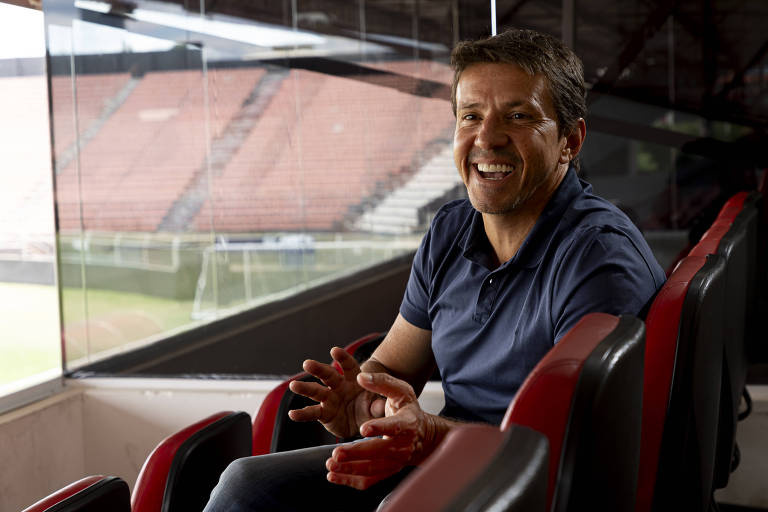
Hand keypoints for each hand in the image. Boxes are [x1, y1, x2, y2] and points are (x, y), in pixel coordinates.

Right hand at [288, 347, 385, 438]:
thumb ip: (378, 405)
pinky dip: (302, 414)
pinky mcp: (325, 413)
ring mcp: (330, 399)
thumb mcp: (379, 406)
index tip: (335, 351)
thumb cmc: (373, 408)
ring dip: (305, 388)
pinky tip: (293, 414)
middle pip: (328, 375)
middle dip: (318, 369)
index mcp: (354, 379)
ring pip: (316, 391)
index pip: (348, 366)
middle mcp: (339, 386)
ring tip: (294, 385)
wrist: (365, 424)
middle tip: (307, 363)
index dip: (342, 358)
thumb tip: (383, 405)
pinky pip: (312, 413)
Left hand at [325, 372, 440, 489]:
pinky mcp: (387, 472)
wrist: (422, 435)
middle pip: (379, 452)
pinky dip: (350, 480)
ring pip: (372, 469)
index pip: (395, 427)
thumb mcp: (401, 391)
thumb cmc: (408, 409)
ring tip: (331, 464)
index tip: (363, 429)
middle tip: (337, 452)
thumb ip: (382, 382)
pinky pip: (369, 480)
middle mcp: (403, 446)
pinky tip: (333, 475)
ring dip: (350, 469)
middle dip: (357, 453)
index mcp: (407, 423)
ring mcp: (395, 462)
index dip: (380, 428)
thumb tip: (360, 377)